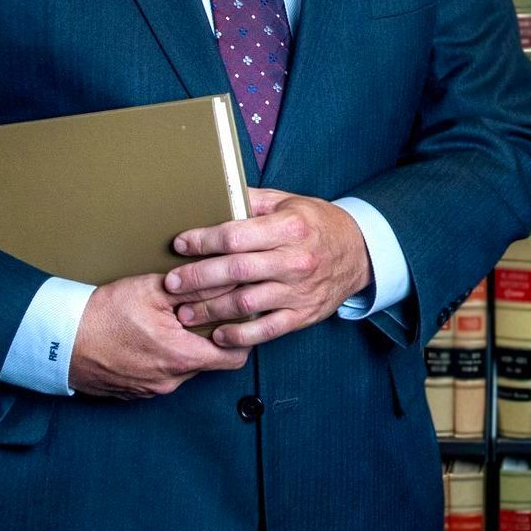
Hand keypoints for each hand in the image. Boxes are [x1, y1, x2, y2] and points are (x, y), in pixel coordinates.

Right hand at [67, 272, 249, 399]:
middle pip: (208, 361)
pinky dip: (160, 358)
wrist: (59, 340)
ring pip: (182, 368)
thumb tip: (225, 281)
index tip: (234, 315)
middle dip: (207, 337)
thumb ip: (194, 288)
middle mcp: (170, 381)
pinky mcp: (134, 392)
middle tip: (197, 311)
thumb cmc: (103, 314)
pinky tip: (145, 337)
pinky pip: (159, 376)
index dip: (239, 334)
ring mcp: (151, 390)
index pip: (234, 356)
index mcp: (181, 357)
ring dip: (181, 347)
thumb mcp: (150, 290)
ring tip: (167, 321)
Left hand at [163, 188, 372, 347]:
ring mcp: (298, 291)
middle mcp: (294, 260)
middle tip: (171, 283)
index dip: (203, 241)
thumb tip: (215, 195)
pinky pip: (267, 330)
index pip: (235, 235)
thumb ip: (251, 200)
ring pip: (246, 303)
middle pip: (235, 271)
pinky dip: (241, 336)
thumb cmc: (316, 223)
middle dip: (197, 278)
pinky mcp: (302, 314)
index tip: (180, 245)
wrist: (359, 252)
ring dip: (211, 309)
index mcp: (287, 227)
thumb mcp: (287, 201)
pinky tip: (219, 334)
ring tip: (185, 312)